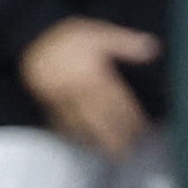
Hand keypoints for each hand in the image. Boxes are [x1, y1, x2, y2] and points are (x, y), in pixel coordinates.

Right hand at [20, 16, 161, 156]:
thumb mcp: (100, 33)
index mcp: (94, 76)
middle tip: (130, 152)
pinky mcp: (50, 106)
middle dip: (116, 139)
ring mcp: (63, 103)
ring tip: (113, 154)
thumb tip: (153, 48)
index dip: (131, 119)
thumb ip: (126, 43)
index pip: (117, 103)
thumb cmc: (69, 38)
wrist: (33, 41)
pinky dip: (76, 138)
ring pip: (82, 128)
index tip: (144, 129)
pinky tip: (87, 144)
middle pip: (101, 122)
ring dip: (98, 142)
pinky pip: (64, 127)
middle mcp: (79, 93)